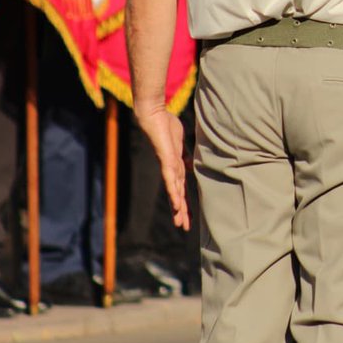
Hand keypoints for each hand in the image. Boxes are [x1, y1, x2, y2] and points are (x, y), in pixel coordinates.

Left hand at [135, 106, 190, 230]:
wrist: (153, 115)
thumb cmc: (166, 125)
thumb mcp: (179, 143)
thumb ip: (184, 155)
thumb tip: (189, 166)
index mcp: (174, 166)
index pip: (180, 188)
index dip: (183, 202)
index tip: (186, 216)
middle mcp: (170, 169)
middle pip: (177, 194)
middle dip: (180, 211)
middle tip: (183, 227)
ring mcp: (167, 166)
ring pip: (173, 191)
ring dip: (177, 207)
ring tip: (179, 222)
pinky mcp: (165, 161)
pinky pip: (170, 179)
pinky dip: (173, 192)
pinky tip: (176, 204)